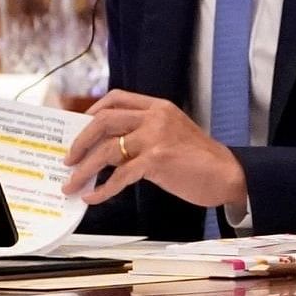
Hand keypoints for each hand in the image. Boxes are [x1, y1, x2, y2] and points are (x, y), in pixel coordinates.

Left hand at [62, 90, 248, 213]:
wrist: (228, 174)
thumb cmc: (200, 160)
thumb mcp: (173, 134)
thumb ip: (146, 133)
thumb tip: (110, 149)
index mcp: (158, 107)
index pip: (116, 99)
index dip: (92, 112)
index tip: (79, 127)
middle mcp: (155, 117)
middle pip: (104, 121)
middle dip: (80, 141)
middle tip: (67, 159)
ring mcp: (155, 137)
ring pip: (107, 149)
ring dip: (84, 168)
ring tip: (72, 183)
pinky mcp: (157, 160)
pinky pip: (120, 175)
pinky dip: (103, 188)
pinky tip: (93, 197)